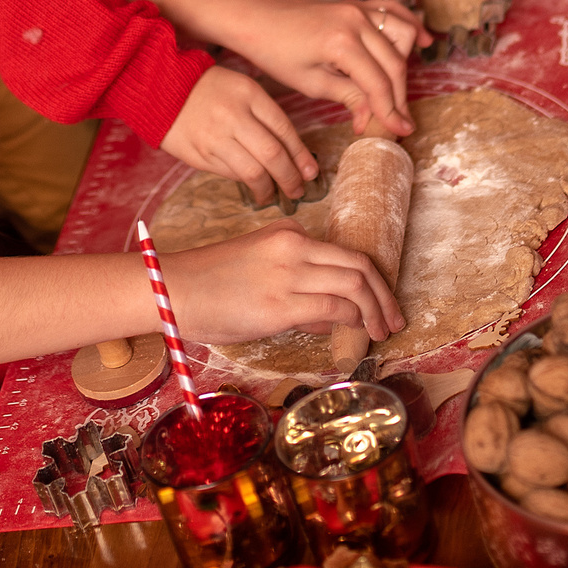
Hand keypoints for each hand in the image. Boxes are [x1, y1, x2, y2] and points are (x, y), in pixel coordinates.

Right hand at [159, 220, 404, 345]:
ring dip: (374, 312)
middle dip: (385, 296)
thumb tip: (332, 315)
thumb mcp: (259, 270)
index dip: (374, 279)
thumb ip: (297, 288)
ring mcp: (288, 275)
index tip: (384, 301)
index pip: (347, 253)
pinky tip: (354, 332)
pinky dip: (351, 320)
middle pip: (361, 265)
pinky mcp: (280, 305)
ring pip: (354, 285)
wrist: (172, 289)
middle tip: (394, 320)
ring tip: (380, 331)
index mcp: (288, 235)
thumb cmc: (209, 284)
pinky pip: (333, 308)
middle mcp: (294, 248)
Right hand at [160, 66, 316, 200]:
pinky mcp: (200, 155)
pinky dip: (246, 183)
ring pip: (252, 172)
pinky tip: (254, 185)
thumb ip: (265, 115)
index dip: (301, 155)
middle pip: (272, 154)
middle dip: (290, 177)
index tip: (311, 171)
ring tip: (276, 193)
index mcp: (249, 95)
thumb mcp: (242, 88)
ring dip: (269, 188)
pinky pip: (231, 174)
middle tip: (298, 189)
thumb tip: (292, 151)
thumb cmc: (210, 88)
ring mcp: (215, 138)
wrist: (161, 89)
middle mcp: (233, 116)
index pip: (284, 130)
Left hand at [221, 0, 421, 136]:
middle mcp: (355, 20)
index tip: (399, 131)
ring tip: (396, 89)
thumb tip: (373, 117)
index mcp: (341, 42)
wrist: (255, 18)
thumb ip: (348, 96)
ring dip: (405, 62)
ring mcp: (358, 8)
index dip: (390, 111)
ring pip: (402, 33)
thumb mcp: (310, 82)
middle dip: (399, 95)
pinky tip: (423, 41)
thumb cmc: (274, 52)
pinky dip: (410, 24)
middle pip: (394, 63)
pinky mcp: (356, 4)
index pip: (378, 83)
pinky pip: (393, 10)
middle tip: (398, 121)